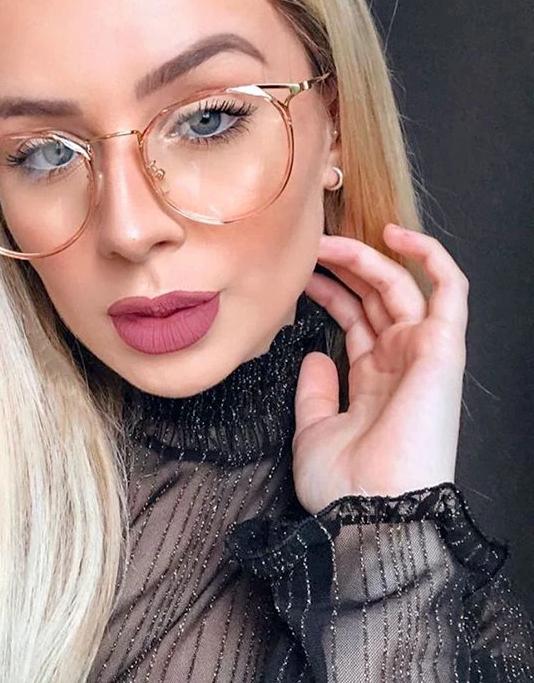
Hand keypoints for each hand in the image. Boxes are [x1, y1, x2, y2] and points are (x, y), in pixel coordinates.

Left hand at [293, 223, 467, 513]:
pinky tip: (394, 234)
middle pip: (373, 298)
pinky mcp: (443, 348)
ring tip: (325, 240)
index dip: (328, 292)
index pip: (353, 320)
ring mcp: (422, 353)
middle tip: (307, 246)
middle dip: (342, 267)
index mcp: (373, 381)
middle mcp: (400, 363)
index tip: (297, 273)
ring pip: (399, 286)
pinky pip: (449, 290)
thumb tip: (314, 353)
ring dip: (365, 256)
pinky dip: (430, 257)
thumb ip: (314, 391)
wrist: (369, 513)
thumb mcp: (313, 430)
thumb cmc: (342, 484)